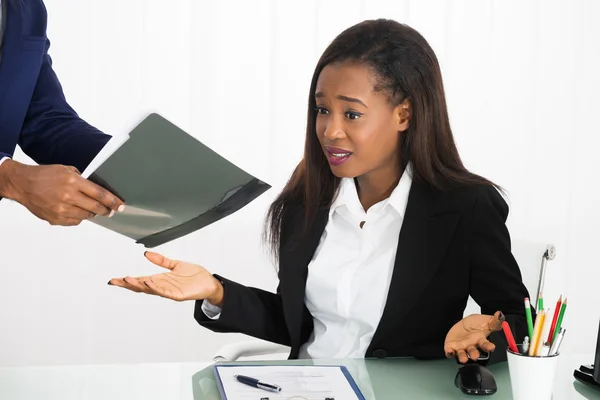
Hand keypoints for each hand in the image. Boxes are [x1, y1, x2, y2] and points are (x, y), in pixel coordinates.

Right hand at [0, 159, 123, 225]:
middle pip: (95, 207)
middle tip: (111, 211)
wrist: (23, 184)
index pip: (99, 193)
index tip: (120, 205)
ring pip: (86, 215)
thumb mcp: (66, 170)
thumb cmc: (45, 175)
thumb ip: (82, 179)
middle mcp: (68, 196)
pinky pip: (75, 221)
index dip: (112, 201)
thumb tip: (97, 190)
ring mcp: (61, 209)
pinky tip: (74, 210)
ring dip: (91, 212)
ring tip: (89, 208)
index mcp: (72, 181)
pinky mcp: (55, 219)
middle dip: (106, 210)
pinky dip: (78, 217)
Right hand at [108, 252, 223, 304]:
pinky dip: (156, 288)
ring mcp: (170, 291)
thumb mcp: (175, 265)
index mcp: (161, 279)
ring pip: (151, 290)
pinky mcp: (178, 295)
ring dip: (139, 285)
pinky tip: (148, 283)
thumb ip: (161, 260)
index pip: (140, 280)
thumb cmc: (195, 276)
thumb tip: (146, 253)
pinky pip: (165, 292)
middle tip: (116, 281)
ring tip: (128, 280)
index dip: (128, 280)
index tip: (115, 279)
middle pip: (142, 287)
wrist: (210, 283)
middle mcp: (163, 286)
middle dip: (128, 284)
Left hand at [444, 311, 504, 362]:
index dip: (488, 347)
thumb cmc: (476, 324)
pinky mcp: (452, 347)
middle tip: (475, 356)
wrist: (463, 323)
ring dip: (463, 357)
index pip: (486, 345)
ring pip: (462, 354)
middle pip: (473, 352)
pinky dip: (449, 353)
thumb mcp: (486, 321)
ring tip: (464, 359)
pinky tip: (450, 351)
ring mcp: (462, 347)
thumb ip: (495, 321)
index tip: (491, 347)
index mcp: (480, 340)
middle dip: (474, 354)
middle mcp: (472, 346)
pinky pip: (450, 352)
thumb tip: (500, 315)